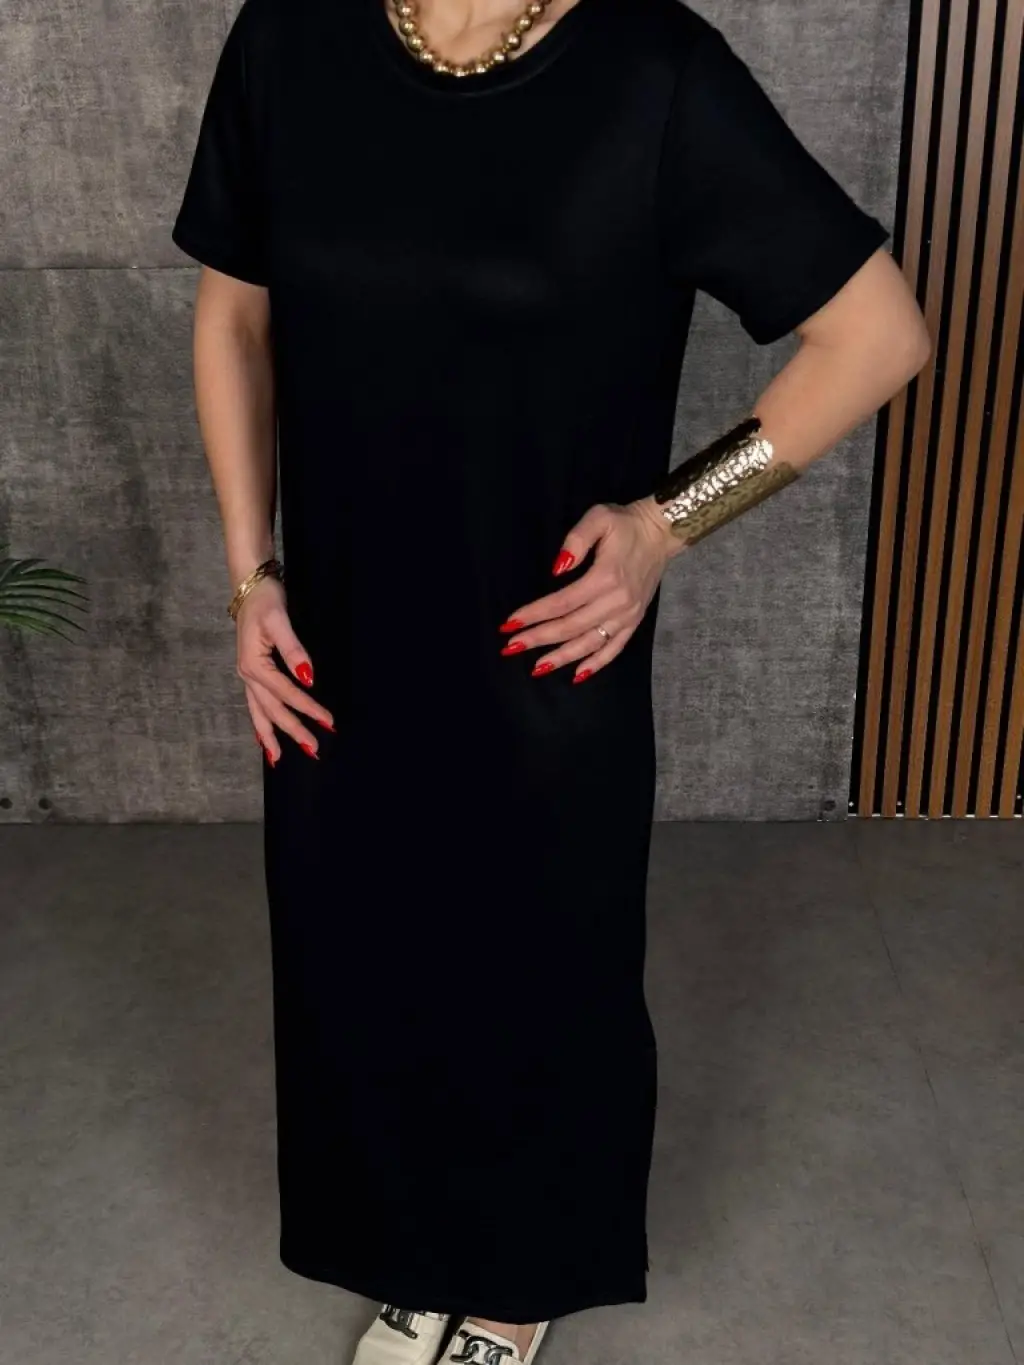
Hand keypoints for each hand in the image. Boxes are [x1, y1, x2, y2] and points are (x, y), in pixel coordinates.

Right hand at [235, 576, 334, 762]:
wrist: (249, 587)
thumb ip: (293, 650)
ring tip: (278, 759)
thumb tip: (308, 677)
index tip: (328, 722)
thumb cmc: (265, 601)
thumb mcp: (279, 621)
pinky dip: (260, 723)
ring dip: (271, 735)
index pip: (286, 694)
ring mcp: (247, 676)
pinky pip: (254, 705)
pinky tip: (265, 737)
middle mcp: (248, 675)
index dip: (307, 709)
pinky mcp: (251, 673)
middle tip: (314, 749)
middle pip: (272, 710)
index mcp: (254, 666)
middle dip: (293, 731)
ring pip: (259, 712)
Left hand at [499, 497, 682, 680]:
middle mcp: (616, 602)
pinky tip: (577, 675)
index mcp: (605, 578)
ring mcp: (627, 615)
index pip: (561, 603)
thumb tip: (557, 569)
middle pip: (570, 627)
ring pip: (590, 643)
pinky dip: (596, 664)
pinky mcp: (635, 621)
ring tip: (537, 667)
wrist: (661, 533)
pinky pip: (615, 648)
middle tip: (510, 647)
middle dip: (538, 638)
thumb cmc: (625, 524)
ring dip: (562, 657)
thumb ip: (576, 540)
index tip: (509, 624)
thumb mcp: (599, 517)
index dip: (534, 615)